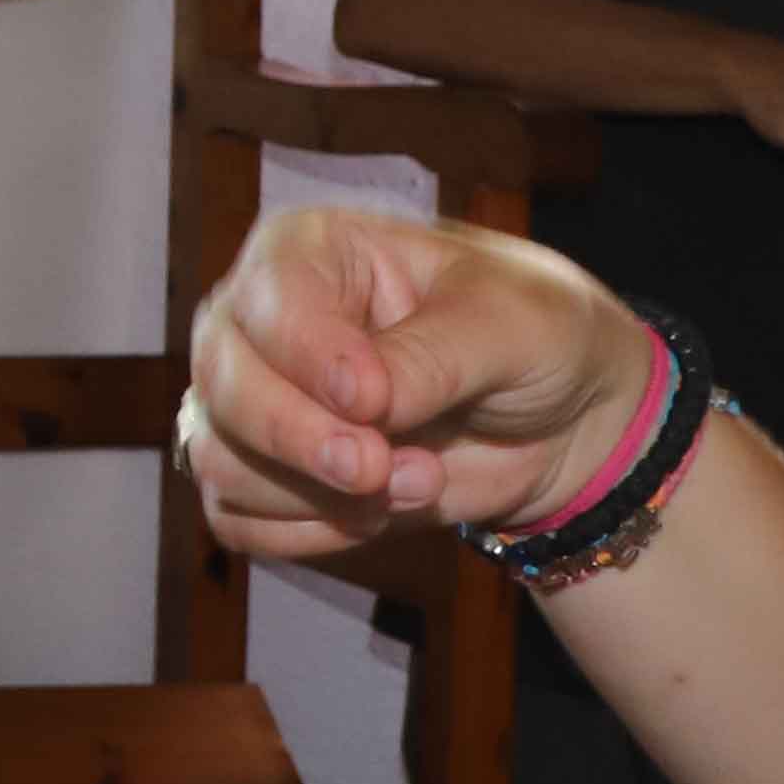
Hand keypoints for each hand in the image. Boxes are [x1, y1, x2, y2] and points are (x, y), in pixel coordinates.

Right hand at [179, 201, 665, 558]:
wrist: (562, 419)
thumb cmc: (534, 335)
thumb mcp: (509, 325)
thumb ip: (431, 356)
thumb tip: (360, 403)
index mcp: (309, 251)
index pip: (265, 302)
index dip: (312, 361)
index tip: (376, 402)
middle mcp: (262, 321)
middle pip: (223, 388)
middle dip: (306, 445)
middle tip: (385, 468)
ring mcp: (255, 400)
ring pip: (221, 461)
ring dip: (318, 495)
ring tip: (413, 481)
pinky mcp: (267, 472)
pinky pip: (238, 520)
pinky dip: (308, 532)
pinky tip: (375, 513)